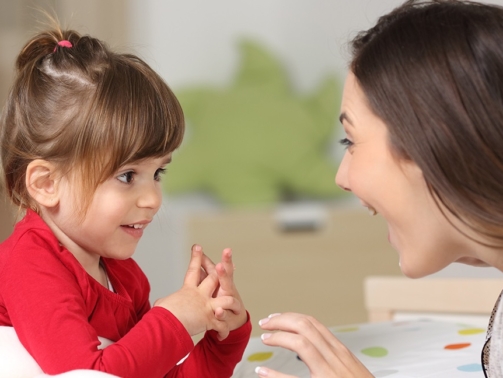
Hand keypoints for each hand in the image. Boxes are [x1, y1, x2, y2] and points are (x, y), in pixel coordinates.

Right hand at [153, 245, 240, 339]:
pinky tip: (223, 336)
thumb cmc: (162, 316)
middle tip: (224, 264)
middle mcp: (199, 296)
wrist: (166, 327)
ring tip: (234, 306)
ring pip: (226, 300)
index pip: (193, 270)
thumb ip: (165, 302)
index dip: (196, 258)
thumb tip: (159, 303)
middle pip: (214, 278)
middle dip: (221, 270)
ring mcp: (206, 307)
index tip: (197, 246)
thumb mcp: (162, 305)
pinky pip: (221, 326)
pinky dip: (222, 332)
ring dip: (231, 304)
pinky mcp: (210, 320)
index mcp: (188, 290)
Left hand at [256, 313, 372, 377]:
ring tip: (265, 339)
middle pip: (305, 326)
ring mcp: (330, 372)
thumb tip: (313, 349)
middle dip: (281, 321)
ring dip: (279, 337)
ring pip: (301, 342)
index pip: (313, 323)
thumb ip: (333, 357)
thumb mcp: (351, 369)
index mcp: (340, 351)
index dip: (291, 317)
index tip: (276, 318)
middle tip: (265, 323)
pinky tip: (262, 372)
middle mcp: (336, 357)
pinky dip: (275, 374)